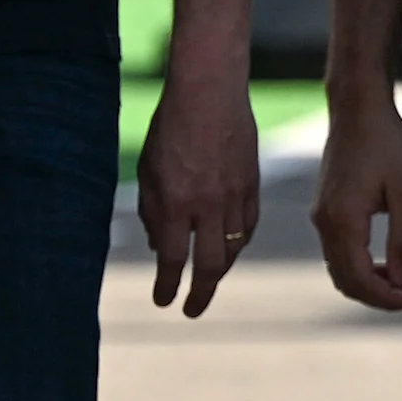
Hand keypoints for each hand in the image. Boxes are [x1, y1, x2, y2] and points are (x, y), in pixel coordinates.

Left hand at [139, 66, 259, 318]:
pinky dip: (240, 241)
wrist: (210, 91)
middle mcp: (208, 205)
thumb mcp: (148, 171)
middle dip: (201, 293)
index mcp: (176, 203)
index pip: (173, 260)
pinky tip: (232, 246)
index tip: (163, 301)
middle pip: (211, 264)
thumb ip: (153, 211)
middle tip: (192, 309)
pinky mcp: (253, 182)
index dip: (167, 286)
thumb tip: (160, 245)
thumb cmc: (170, 127)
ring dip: (222, 268)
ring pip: (234, 246)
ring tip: (210, 279)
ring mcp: (235, 194)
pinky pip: (249, 222)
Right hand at [310, 91, 401, 310]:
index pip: (361, 279)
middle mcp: (324, 224)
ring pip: (339, 268)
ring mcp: (320, 217)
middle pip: (346, 281)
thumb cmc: (388, 143)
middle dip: (379, 296)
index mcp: (343, 221)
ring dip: (369, 282)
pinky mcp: (325, 209)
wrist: (359, 110)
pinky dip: (359, 265)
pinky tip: (386, 262)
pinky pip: (337, 251)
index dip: (389, 298)